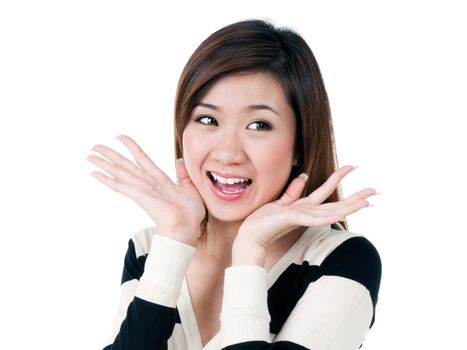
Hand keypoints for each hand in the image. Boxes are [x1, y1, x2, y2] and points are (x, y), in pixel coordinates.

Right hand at [86, 135, 205, 246]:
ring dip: (104, 163)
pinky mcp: (140, 196)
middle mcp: (148, 183)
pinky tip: (94, 173)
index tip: (120, 136)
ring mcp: (142, 189)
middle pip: (125, 164)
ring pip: (120, 172)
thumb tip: (179, 161)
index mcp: (160, 179)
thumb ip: (183, 175)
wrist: (187, 228)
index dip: (131, 147)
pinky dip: (106, 179)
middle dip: (110, 154)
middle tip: (93, 146)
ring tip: (89, 155)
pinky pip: (121, 185)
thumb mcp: (189, 188)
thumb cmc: (190, 213)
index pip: (142, 158)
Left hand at [236, 165, 376, 248]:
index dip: (339, 177)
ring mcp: (304, 217)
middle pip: (337, 203)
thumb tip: (304, 176)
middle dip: (357, 197)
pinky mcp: (296, 219)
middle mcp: (309, 212)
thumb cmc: (264, 220)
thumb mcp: (282, 200)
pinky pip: (317, 218)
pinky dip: (331, 217)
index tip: (351, 166)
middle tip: (376, 190)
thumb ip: (294, 190)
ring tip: (368, 201)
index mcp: (305, 206)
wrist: (251, 234)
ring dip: (351, 206)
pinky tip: (344, 214)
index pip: (326, 190)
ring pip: (333, 211)